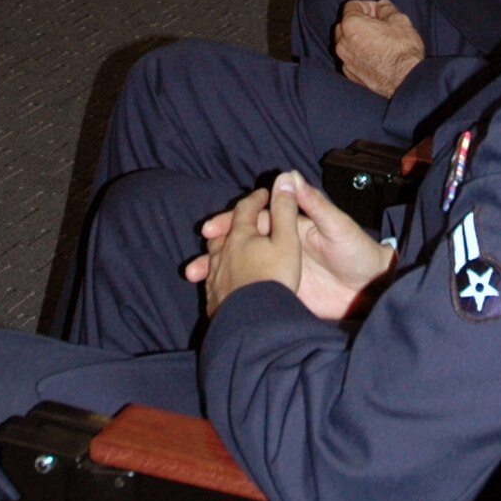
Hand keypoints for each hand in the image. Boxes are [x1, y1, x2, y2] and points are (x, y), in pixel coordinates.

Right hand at [186, 173, 392, 322]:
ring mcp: (279, 269)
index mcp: (291, 225)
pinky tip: (217, 299)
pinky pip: (253, 288)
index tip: (212, 228)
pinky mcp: (282, 291)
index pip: (254, 219)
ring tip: (198, 281)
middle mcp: (280, 244)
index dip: (232, 222)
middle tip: (197, 264)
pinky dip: (233, 292)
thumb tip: (290, 176)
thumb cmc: (357, 251)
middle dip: (217, 250)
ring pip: (242, 266)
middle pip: (241, 243)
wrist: (371, 289)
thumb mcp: (337, 226)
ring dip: (219, 272)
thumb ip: (314, 204)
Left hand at [187, 181, 298, 317]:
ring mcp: (215, 278)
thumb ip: (285, 209)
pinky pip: (213, 282)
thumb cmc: (274, 278)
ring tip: (227, 252)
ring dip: (221, 251)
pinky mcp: (214, 300)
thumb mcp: (287, 240)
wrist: (254, 323)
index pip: (246, 209)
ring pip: (214, 257)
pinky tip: (224, 283)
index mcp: (240, 235)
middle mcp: (222, 253)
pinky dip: (219, 276)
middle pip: (223, 232)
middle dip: (232, 224)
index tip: (265, 194)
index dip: (257, 199)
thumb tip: (283, 177)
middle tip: (241, 222)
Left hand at [334, 0, 426, 97]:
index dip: (367, 5)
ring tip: (377, 41)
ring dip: (357, 39)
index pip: (352, 5)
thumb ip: (386, 9)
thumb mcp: (400, 21)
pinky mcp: (350, 75)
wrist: (405, 81)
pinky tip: (374, 56)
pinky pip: (350, 58)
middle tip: (378, 25)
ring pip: (345, 42)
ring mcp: (345, 60)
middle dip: (359, 21)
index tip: (379, 11)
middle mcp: (342, 42)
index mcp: (351, 24)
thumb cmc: (402, 50)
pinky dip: (358, 54)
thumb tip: (382, 5)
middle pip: (345, 24)